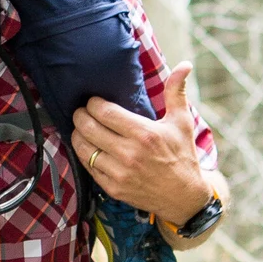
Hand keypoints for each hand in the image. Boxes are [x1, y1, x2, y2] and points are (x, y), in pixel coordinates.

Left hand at [71, 65, 212, 228]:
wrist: (183, 197)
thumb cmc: (182, 155)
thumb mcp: (182, 122)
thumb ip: (176, 91)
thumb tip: (185, 64)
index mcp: (144, 134)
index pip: (104, 112)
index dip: (93, 103)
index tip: (94, 101)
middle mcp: (129, 153)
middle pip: (88, 127)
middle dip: (80, 115)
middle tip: (81, 111)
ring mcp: (119, 173)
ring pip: (82, 148)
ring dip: (77, 134)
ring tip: (81, 127)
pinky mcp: (112, 188)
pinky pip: (87, 167)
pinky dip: (83, 154)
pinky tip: (87, 146)